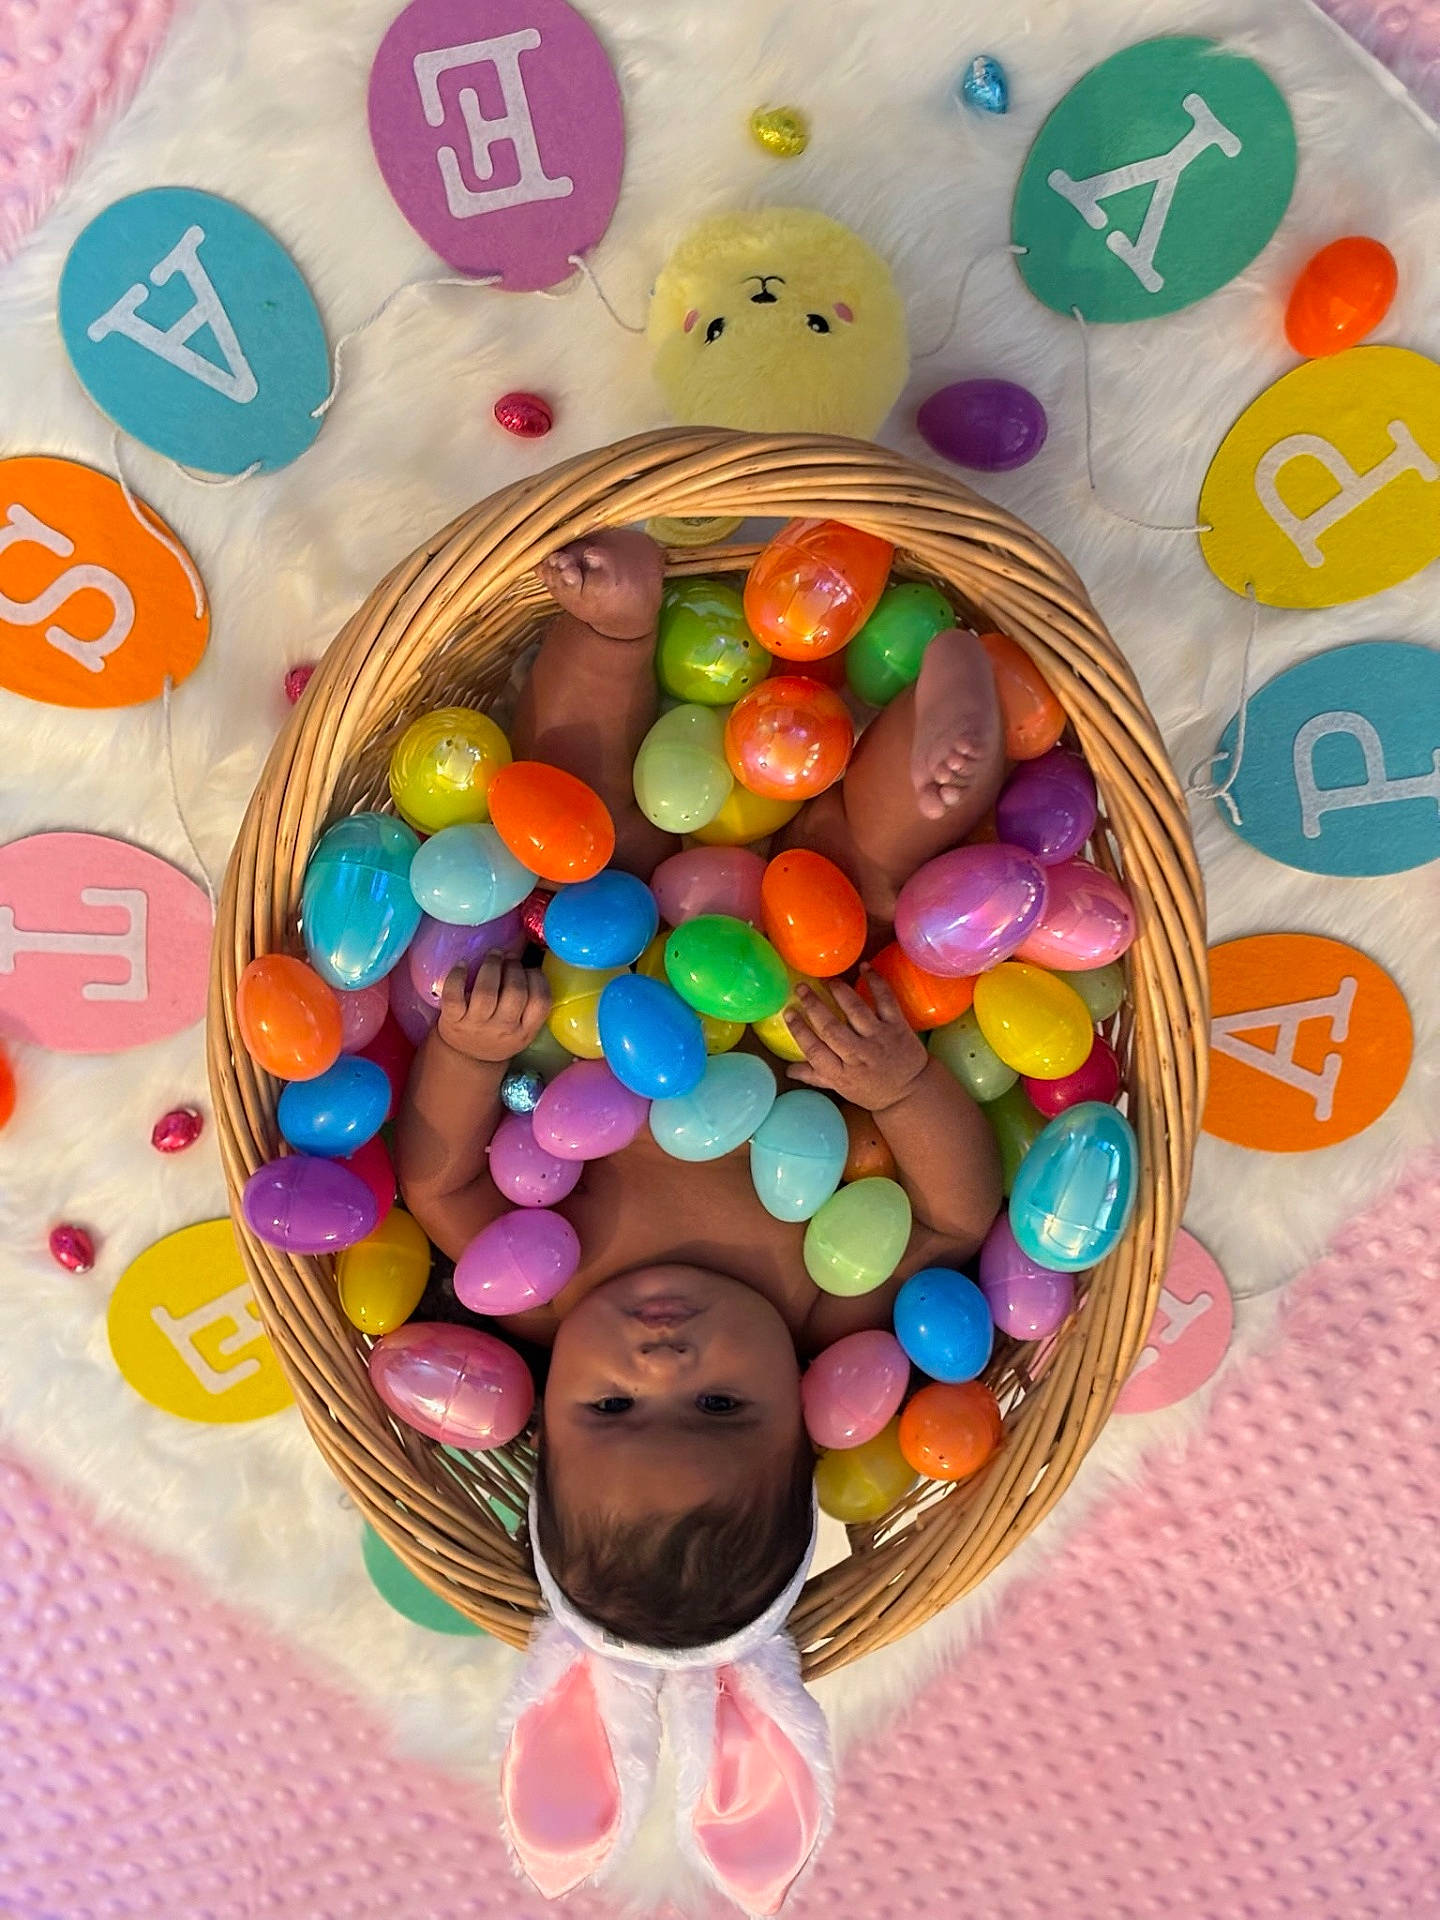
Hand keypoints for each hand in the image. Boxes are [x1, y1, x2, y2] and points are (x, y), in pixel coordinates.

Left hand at [438, 954, 551, 1064]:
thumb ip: (529, 1003)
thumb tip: (523, 963)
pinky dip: (457, 976)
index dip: (537, 978)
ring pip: (486, 991)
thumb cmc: (500, 1035)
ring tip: (494, 955)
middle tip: (510, 958)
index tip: (530, 969)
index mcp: (525, 1031)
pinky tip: (463, 965)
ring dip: (491, 965)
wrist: (467, 1058)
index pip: (540, 1001)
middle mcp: (503, 1029)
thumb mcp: (522, 1029)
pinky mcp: (452, 1020)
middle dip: (514, 967)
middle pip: (515, 992)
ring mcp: (476, 1025)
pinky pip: (454, 995)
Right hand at [784, 968, 928, 1111]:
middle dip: (814, 1006)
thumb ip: (815, 1076)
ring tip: (828, 980)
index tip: (789, 1012)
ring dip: (840, 992)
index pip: (814, 1050)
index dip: (799, 1030)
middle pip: (831, 1028)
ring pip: (856, 1011)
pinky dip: (875, 982)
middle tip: (801, 988)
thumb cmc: (872, 1090)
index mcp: (841, 1074)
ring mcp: (879, 1039)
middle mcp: (859, 1055)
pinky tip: (864, 968)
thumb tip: (788, 1069)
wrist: (911, 1091)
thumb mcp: (842, 1088)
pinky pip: (885, 1000)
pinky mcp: (897, 1026)